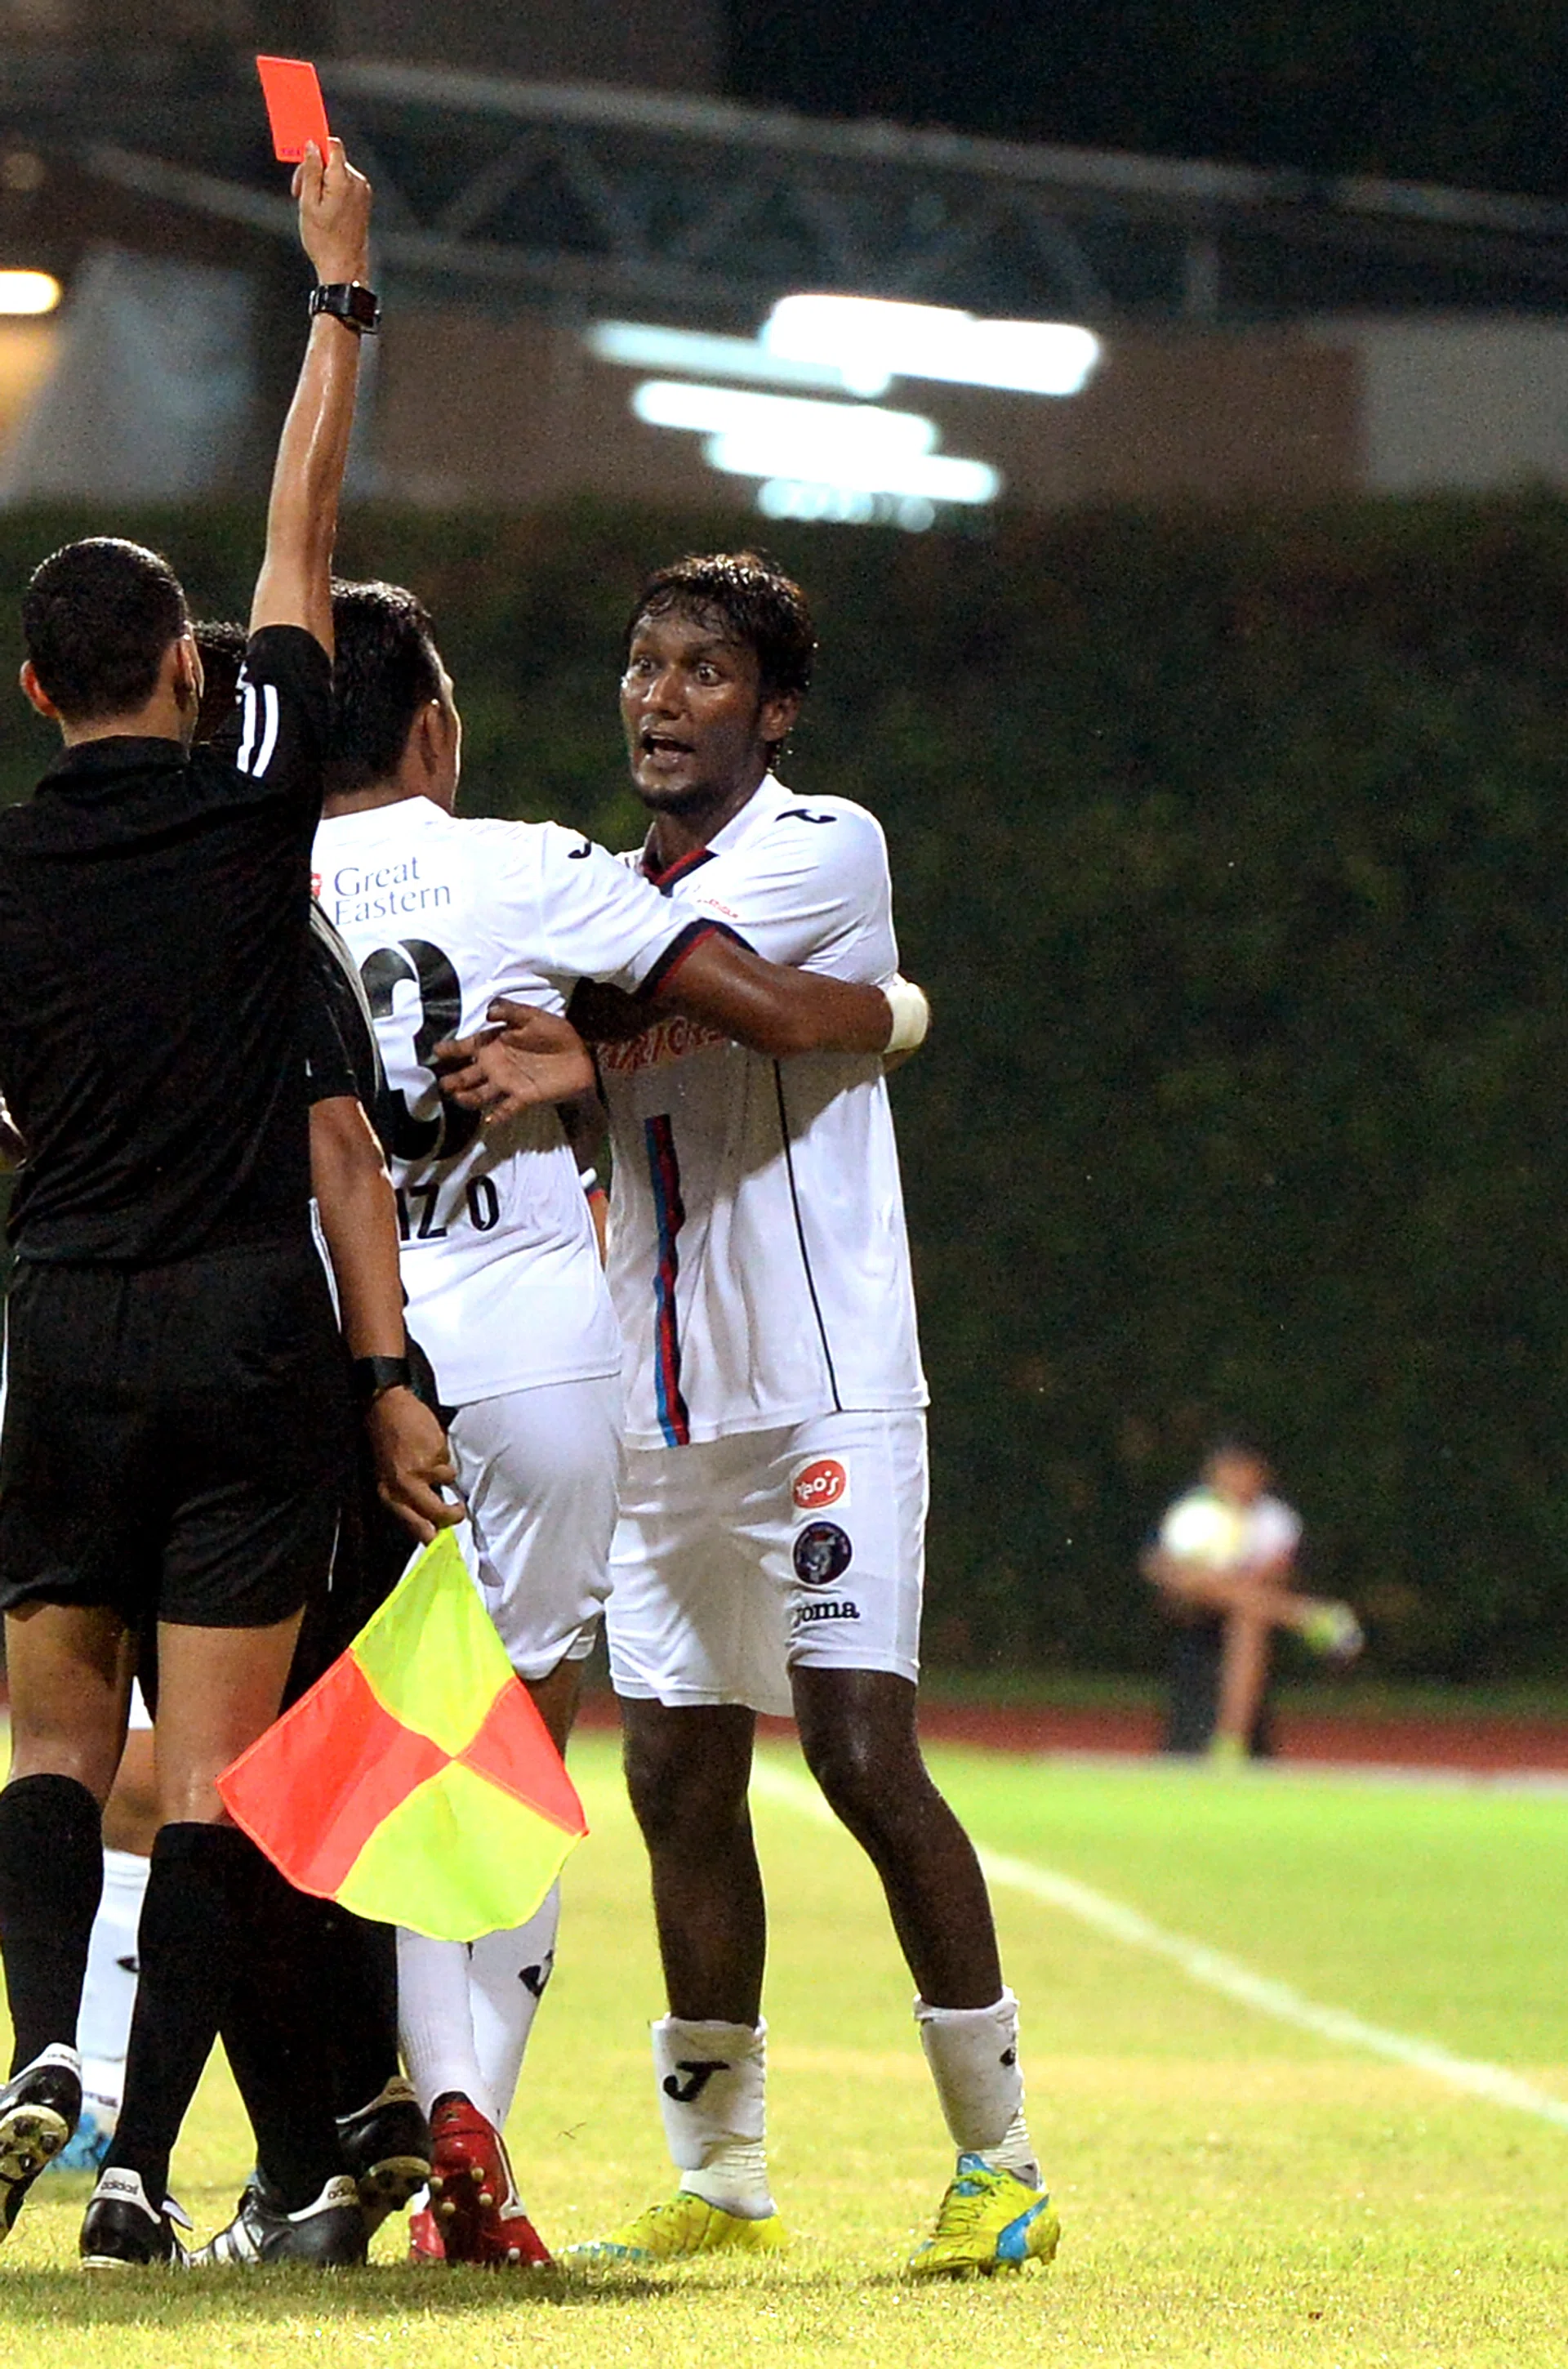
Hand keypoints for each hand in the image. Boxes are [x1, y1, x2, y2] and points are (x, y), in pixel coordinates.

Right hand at [292, 137, 370, 286]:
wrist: (344, 268)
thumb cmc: (323, 240)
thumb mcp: (308, 202)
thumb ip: (310, 170)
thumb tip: (311, 145)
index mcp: (343, 180)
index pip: (331, 145)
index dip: (314, 147)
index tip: (300, 158)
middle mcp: (357, 182)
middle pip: (331, 159)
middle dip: (313, 169)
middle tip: (297, 192)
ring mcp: (363, 192)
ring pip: (336, 172)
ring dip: (320, 181)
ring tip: (310, 206)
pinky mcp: (363, 201)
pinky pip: (344, 185)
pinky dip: (331, 190)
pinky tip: (322, 210)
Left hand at [365, 1387, 462, 1543]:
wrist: (384, 1408)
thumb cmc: (387, 1443)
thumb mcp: (389, 1477)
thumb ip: (408, 1501)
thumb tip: (432, 1525)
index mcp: (390, 1496)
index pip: (416, 1528)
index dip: (433, 1538)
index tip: (445, 1541)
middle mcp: (403, 1487)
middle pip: (438, 1515)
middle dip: (453, 1515)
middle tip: (458, 1511)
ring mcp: (420, 1472)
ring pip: (448, 1482)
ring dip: (444, 1471)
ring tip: (429, 1457)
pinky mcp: (434, 1455)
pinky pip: (448, 1461)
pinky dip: (443, 1454)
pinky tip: (429, 1444)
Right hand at [434, 1002, 594, 1123]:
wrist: (582, 1055)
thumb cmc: (556, 1032)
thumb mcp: (533, 1016)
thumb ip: (510, 1012)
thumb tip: (487, 1013)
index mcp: (494, 1043)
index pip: (466, 1047)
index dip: (450, 1050)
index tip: (435, 1052)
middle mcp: (496, 1065)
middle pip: (467, 1075)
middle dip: (453, 1080)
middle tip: (442, 1083)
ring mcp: (508, 1083)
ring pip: (480, 1094)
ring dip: (468, 1097)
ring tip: (458, 1098)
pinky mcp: (523, 1097)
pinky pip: (505, 1109)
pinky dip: (496, 1116)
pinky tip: (487, 1120)